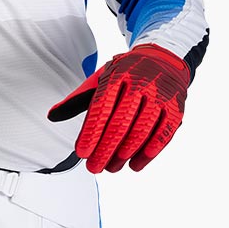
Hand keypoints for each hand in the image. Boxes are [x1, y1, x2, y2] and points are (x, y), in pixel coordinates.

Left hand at [47, 44, 190, 172]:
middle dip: (105, 149)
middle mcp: (140, 84)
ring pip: (142, 130)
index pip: (101, 107)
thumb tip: (52, 115)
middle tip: (93, 167)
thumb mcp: (101, 79)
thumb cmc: (126, 73)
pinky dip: (149, 153)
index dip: (91, 132)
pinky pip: (163, 134)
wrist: (163, 58)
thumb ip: (78, 99)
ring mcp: (160, 96)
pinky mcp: (176, 108)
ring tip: (111, 168)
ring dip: (124, 154)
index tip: (81, 152)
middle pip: (121, 122)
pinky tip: (135, 165)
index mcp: (117, 75)